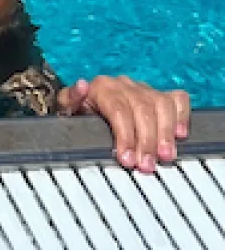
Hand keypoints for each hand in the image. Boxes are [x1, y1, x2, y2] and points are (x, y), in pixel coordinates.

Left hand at [60, 76, 190, 173]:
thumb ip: (70, 99)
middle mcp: (125, 85)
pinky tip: (180, 135)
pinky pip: (177, 99)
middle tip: (146, 165)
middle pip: (142, 110)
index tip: (128, 159)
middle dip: (146, 141)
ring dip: (165, 133)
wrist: (87, 106)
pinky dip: (182, 116)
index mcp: (102, 87)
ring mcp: (144, 89)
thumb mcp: (67, 109)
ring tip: (165, 156)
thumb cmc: (78, 112)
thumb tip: (81, 85)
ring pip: (162, 105)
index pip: (119, 110)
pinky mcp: (160, 94)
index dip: (125, 136)